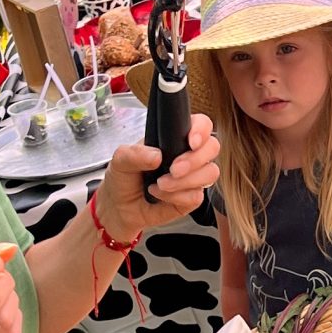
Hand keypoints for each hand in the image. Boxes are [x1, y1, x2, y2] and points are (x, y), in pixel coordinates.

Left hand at [94, 113, 219, 238]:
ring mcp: (193, 177)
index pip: (201, 124)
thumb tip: (157, 156)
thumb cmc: (124, 178)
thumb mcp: (120, 160)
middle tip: (173, 169)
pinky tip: (160, 195)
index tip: (191, 141)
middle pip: (212, 147)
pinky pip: (197, 196)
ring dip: (185, 181)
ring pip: (210, 173)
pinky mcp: (191, 198)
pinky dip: (176, 197)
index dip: (201, 130)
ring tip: (160, 184)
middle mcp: (188, 154)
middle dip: (194, 159)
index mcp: (175, 137)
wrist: (119, 207)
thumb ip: (134, 153)